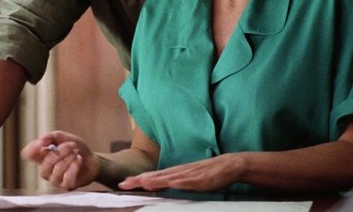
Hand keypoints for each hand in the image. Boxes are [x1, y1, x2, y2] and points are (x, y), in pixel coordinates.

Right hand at [21, 131, 98, 189]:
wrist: (92, 160)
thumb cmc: (76, 149)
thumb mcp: (65, 138)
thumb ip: (52, 136)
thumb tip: (41, 138)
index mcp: (42, 156)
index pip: (28, 155)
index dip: (32, 149)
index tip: (43, 142)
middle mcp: (46, 169)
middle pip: (45, 163)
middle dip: (61, 151)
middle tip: (72, 145)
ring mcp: (55, 179)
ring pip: (57, 169)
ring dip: (69, 158)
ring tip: (76, 153)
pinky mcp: (66, 186)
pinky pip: (67, 177)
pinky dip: (75, 166)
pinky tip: (79, 161)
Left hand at [118, 153, 241, 191]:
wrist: (229, 165)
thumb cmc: (209, 173)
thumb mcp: (189, 178)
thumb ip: (175, 182)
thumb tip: (161, 187)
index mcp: (175, 172)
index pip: (153, 176)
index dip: (139, 179)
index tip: (124, 183)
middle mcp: (179, 171)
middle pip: (155, 176)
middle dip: (139, 180)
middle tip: (123, 184)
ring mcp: (188, 174)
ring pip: (166, 177)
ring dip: (152, 180)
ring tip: (138, 183)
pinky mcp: (199, 179)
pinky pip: (185, 181)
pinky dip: (174, 182)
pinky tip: (167, 183)